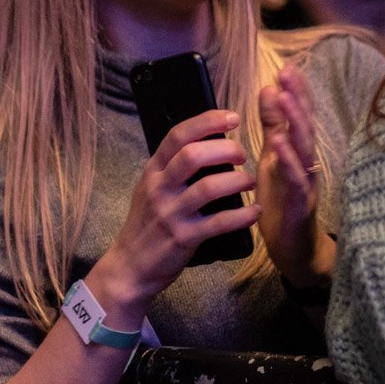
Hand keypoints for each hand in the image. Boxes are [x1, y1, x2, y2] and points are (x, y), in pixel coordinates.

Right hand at [99, 110, 259, 309]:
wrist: (130, 265)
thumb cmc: (148, 223)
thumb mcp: (152, 188)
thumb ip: (173, 167)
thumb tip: (210, 142)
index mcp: (153, 170)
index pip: (177, 135)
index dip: (207, 121)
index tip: (232, 117)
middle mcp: (160, 188)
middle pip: (193, 156)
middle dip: (224, 149)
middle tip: (242, 153)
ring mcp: (171, 213)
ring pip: (208, 188)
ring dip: (237, 181)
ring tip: (249, 181)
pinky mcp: (184, 238)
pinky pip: (219, 223)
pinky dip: (242, 215)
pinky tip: (254, 211)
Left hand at [256, 65, 331, 286]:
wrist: (292, 247)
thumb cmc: (282, 200)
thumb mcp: (272, 158)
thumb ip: (272, 126)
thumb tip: (268, 88)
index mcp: (297, 150)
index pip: (299, 116)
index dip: (296, 92)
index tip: (287, 67)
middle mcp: (307, 162)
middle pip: (305, 125)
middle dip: (298, 98)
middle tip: (287, 74)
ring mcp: (307, 182)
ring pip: (304, 148)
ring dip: (295, 122)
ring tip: (284, 97)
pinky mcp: (301, 203)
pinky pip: (297, 179)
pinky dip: (289, 160)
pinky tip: (278, 144)